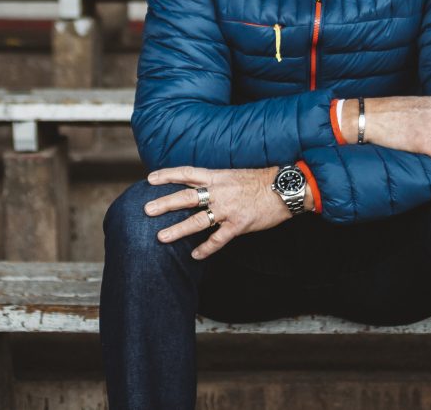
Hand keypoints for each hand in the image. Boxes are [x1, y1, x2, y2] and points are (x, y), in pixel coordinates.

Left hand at [143, 166, 293, 259]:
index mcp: (217, 177)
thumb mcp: (233, 174)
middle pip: (186, 197)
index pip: (186, 173)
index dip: (167, 175)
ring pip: (198, 220)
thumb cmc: (259, 181)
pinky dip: (206, 248)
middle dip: (165, 203)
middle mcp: (219, 192)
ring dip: (178, 229)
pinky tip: (195, 255)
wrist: (284, 188)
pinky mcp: (239, 224)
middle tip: (146, 210)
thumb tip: (198, 186)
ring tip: (161, 237)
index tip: (150, 179)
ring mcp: (228, 209)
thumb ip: (215, 181)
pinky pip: (218, 239)